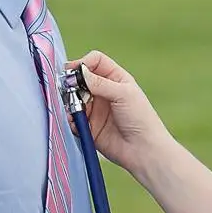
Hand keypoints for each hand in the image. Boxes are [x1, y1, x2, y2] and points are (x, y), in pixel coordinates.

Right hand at [65, 50, 175, 178]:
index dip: (83, 63)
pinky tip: (75, 122)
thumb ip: (99, 83)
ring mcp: (95, 109)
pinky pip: (73, 118)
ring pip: (73, 98)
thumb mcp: (123, 94)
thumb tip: (79, 72)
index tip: (73, 71)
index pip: (95, 62)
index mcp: (115, 79)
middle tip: (68, 90)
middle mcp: (103, 91)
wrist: (143, 150)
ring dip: (69, 102)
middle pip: (80, 79)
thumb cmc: (141, 118)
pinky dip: (71, 119)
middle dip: (72, 83)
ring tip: (72, 109)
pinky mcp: (89, 126)